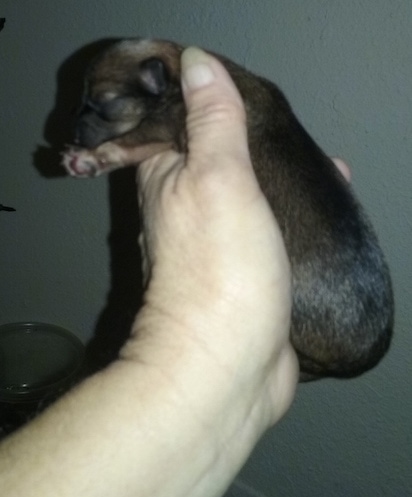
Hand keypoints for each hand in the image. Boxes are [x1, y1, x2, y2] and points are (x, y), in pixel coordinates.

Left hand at [131, 47, 298, 434]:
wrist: (227, 367)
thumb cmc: (219, 272)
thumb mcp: (218, 180)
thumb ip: (211, 123)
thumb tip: (197, 63)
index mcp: (167, 184)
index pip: (181, 127)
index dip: (213, 107)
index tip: (250, 98)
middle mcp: (186, 214)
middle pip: (222, 165)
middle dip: (259, 148)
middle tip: (296, 136)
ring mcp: (219, 248)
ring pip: (251, 201)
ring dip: (284, 184)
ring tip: (324, 168)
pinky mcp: (248, 276)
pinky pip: (272, 236)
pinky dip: (295, 220)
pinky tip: (327, 212)